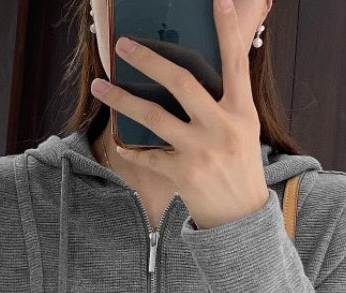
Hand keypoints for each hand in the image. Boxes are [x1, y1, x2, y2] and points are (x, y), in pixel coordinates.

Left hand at [90, 0, 269, 229]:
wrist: (241, 218)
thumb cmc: (241, 168)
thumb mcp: (245, 130)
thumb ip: (227, 100)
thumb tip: (201, 70)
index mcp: (242, 112)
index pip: (236, 62)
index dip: (227, 29)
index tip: (216, 0)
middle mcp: (221, 128)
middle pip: (181, 82)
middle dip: (149, 59)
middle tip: (123, 45)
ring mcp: (200, 152)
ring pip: (154, 116)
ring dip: (122, 99)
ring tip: (100, 85)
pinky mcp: (182, 174)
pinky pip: (148, 155)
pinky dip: (130, 148)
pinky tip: (118, 141)